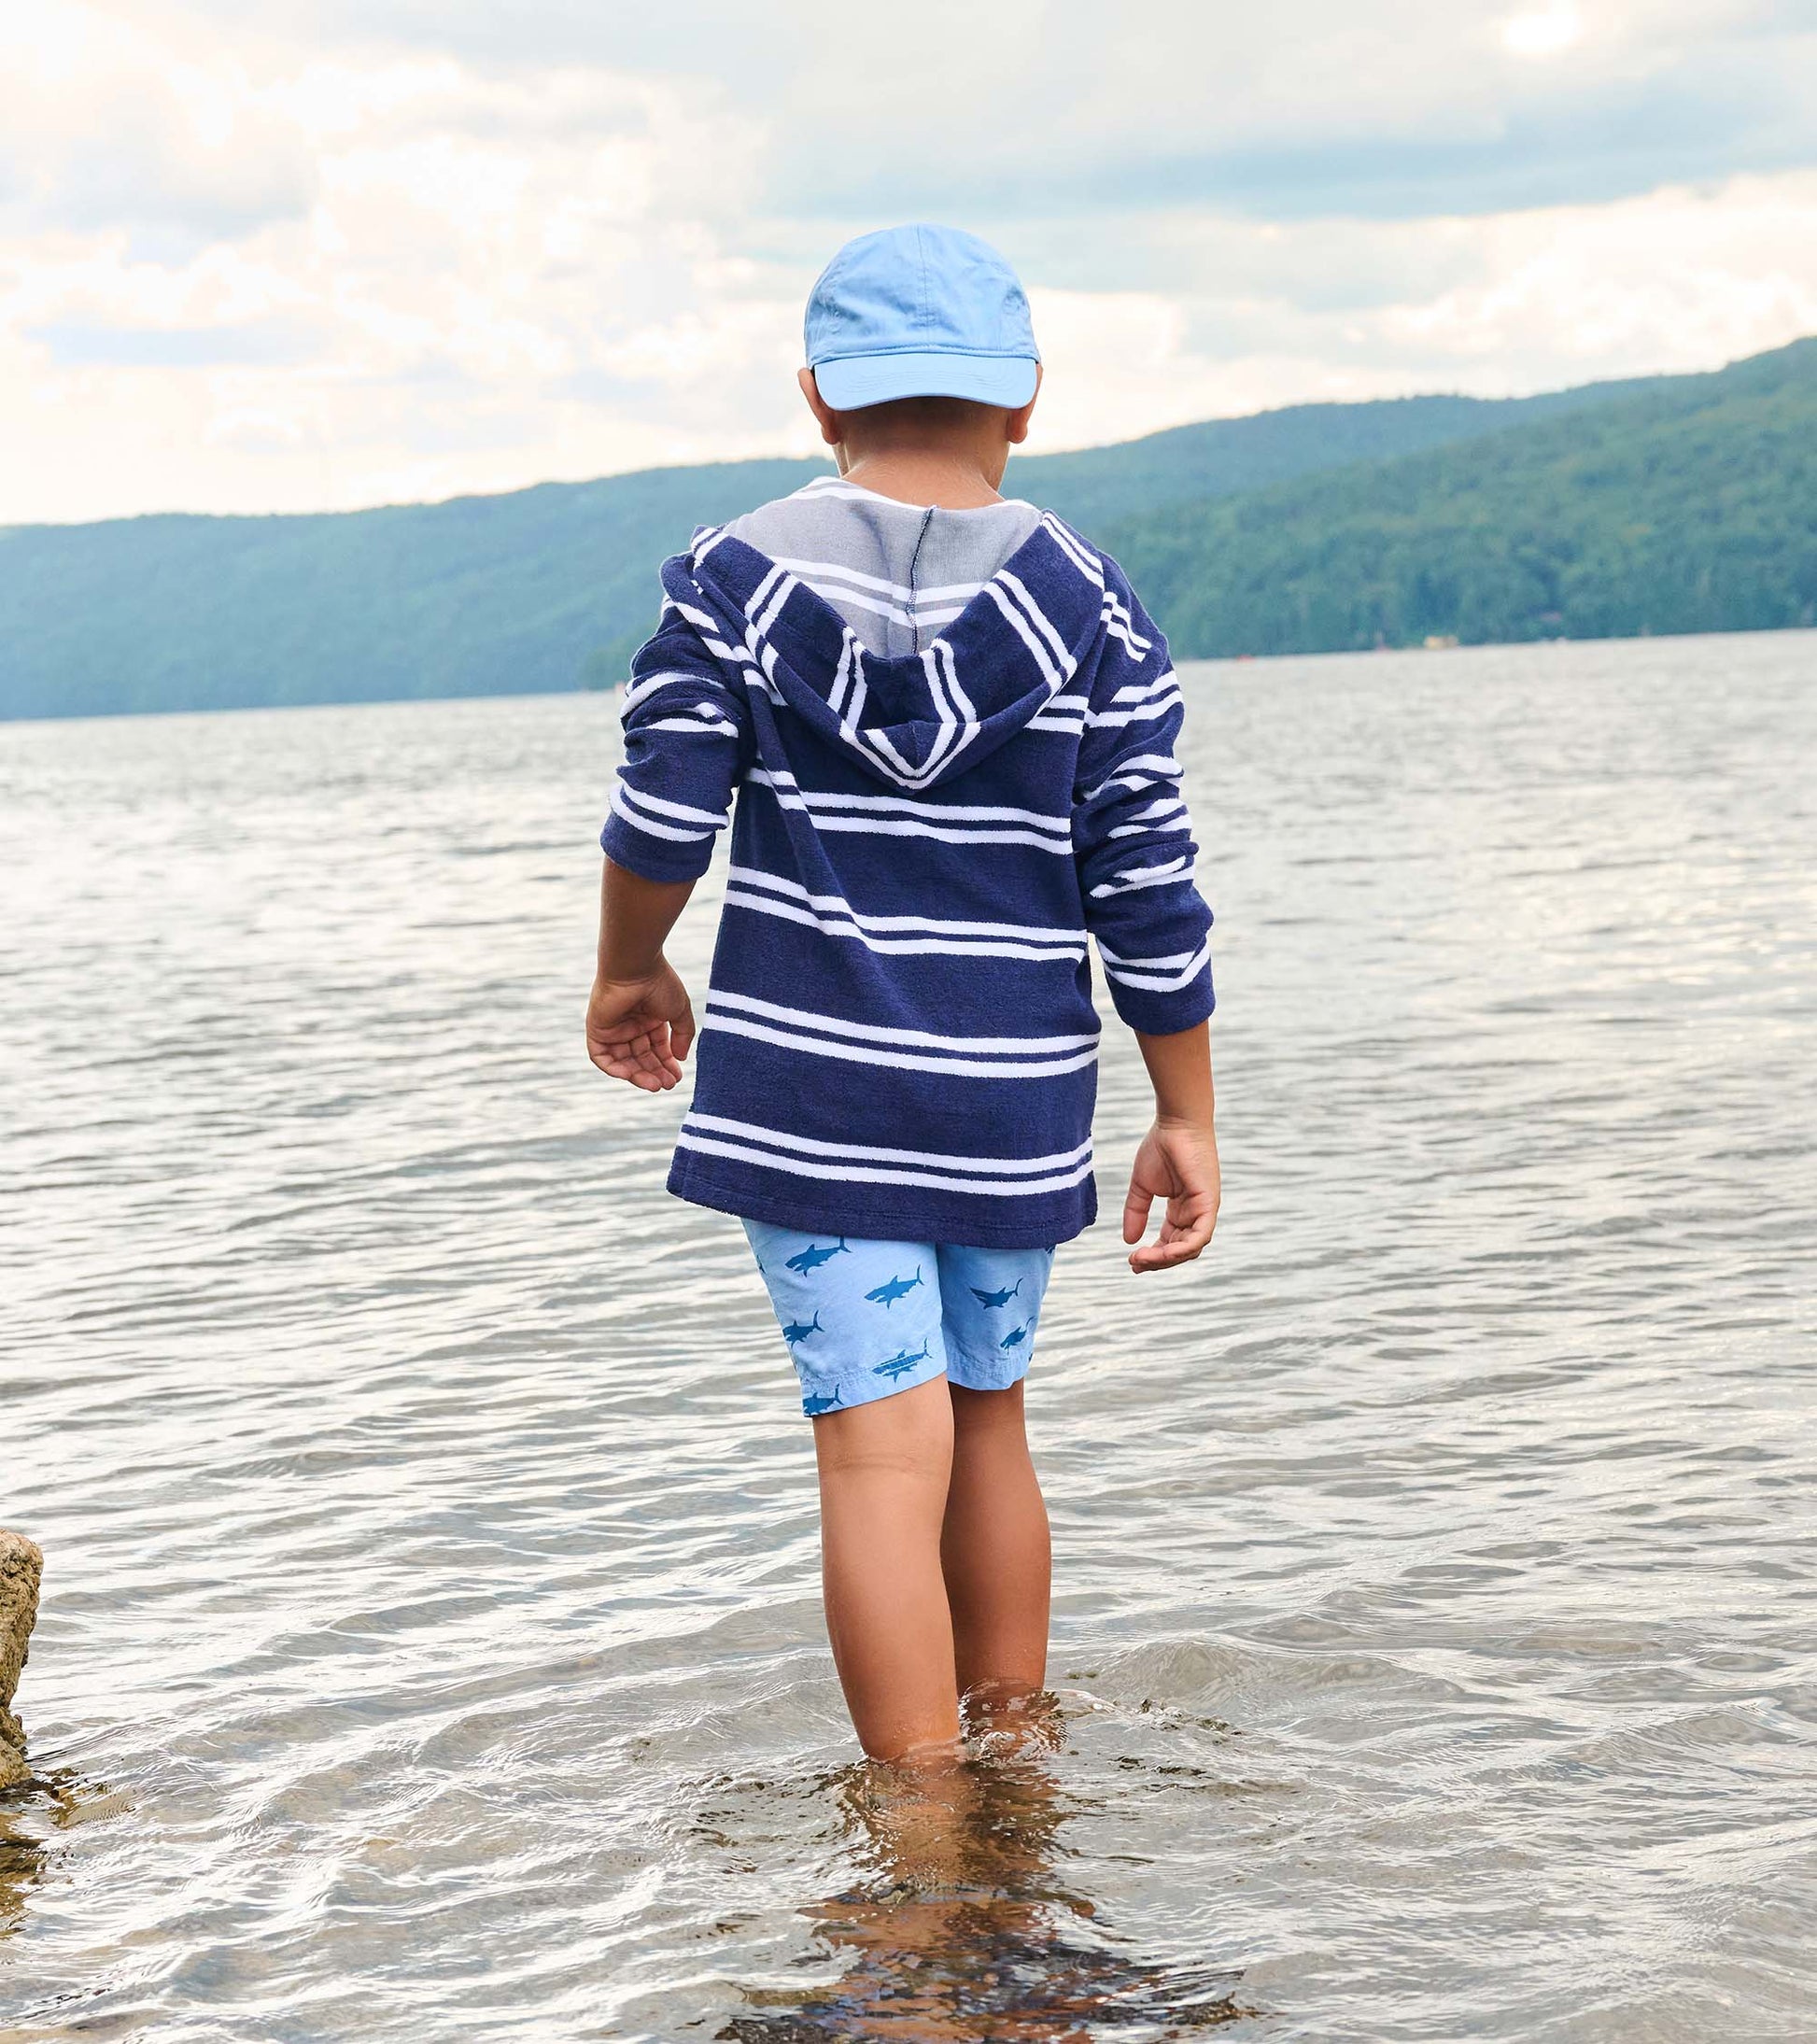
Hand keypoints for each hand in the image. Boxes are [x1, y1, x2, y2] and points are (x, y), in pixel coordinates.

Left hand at [585, 961, 694, 1090]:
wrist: (636, 967)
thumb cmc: (659, 983)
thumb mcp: (679, 1011)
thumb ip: (683, 1035)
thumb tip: (680, 1058)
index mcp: (650, 1019)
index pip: (657, 1049)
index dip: (667, 1064)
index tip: (677, 1077)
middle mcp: (631, 1025)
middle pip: (641, 1058)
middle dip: (654, 1072)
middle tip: (667, 1085)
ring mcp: (613, 1028)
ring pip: (624, 1060)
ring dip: (638, 1075)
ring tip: (655, 1085)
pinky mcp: (597, 1029)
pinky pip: (601, 1056)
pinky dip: (613, 1068)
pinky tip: (630, 1075)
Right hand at [1122, 1119, 1219, 1272]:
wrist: (1175, 1123)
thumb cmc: (1161, 1147)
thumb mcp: (1142, 1187)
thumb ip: (1135, 1213)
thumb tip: (1128, 1241)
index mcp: (1181, 1210)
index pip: (1170, 1243)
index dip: (1152, 1256)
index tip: (1131, 1261)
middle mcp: (1194, 1214)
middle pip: (1179, 1250)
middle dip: (1157, 1261)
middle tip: (1134, 1262)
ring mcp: (1204, 1210)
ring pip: (1190, 1249)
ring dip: (1166, 1259)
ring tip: (1143, 1259)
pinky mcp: (1209, 1204)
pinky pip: (1200, 1235)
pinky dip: (1183, 1249)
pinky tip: (1164, 1253)